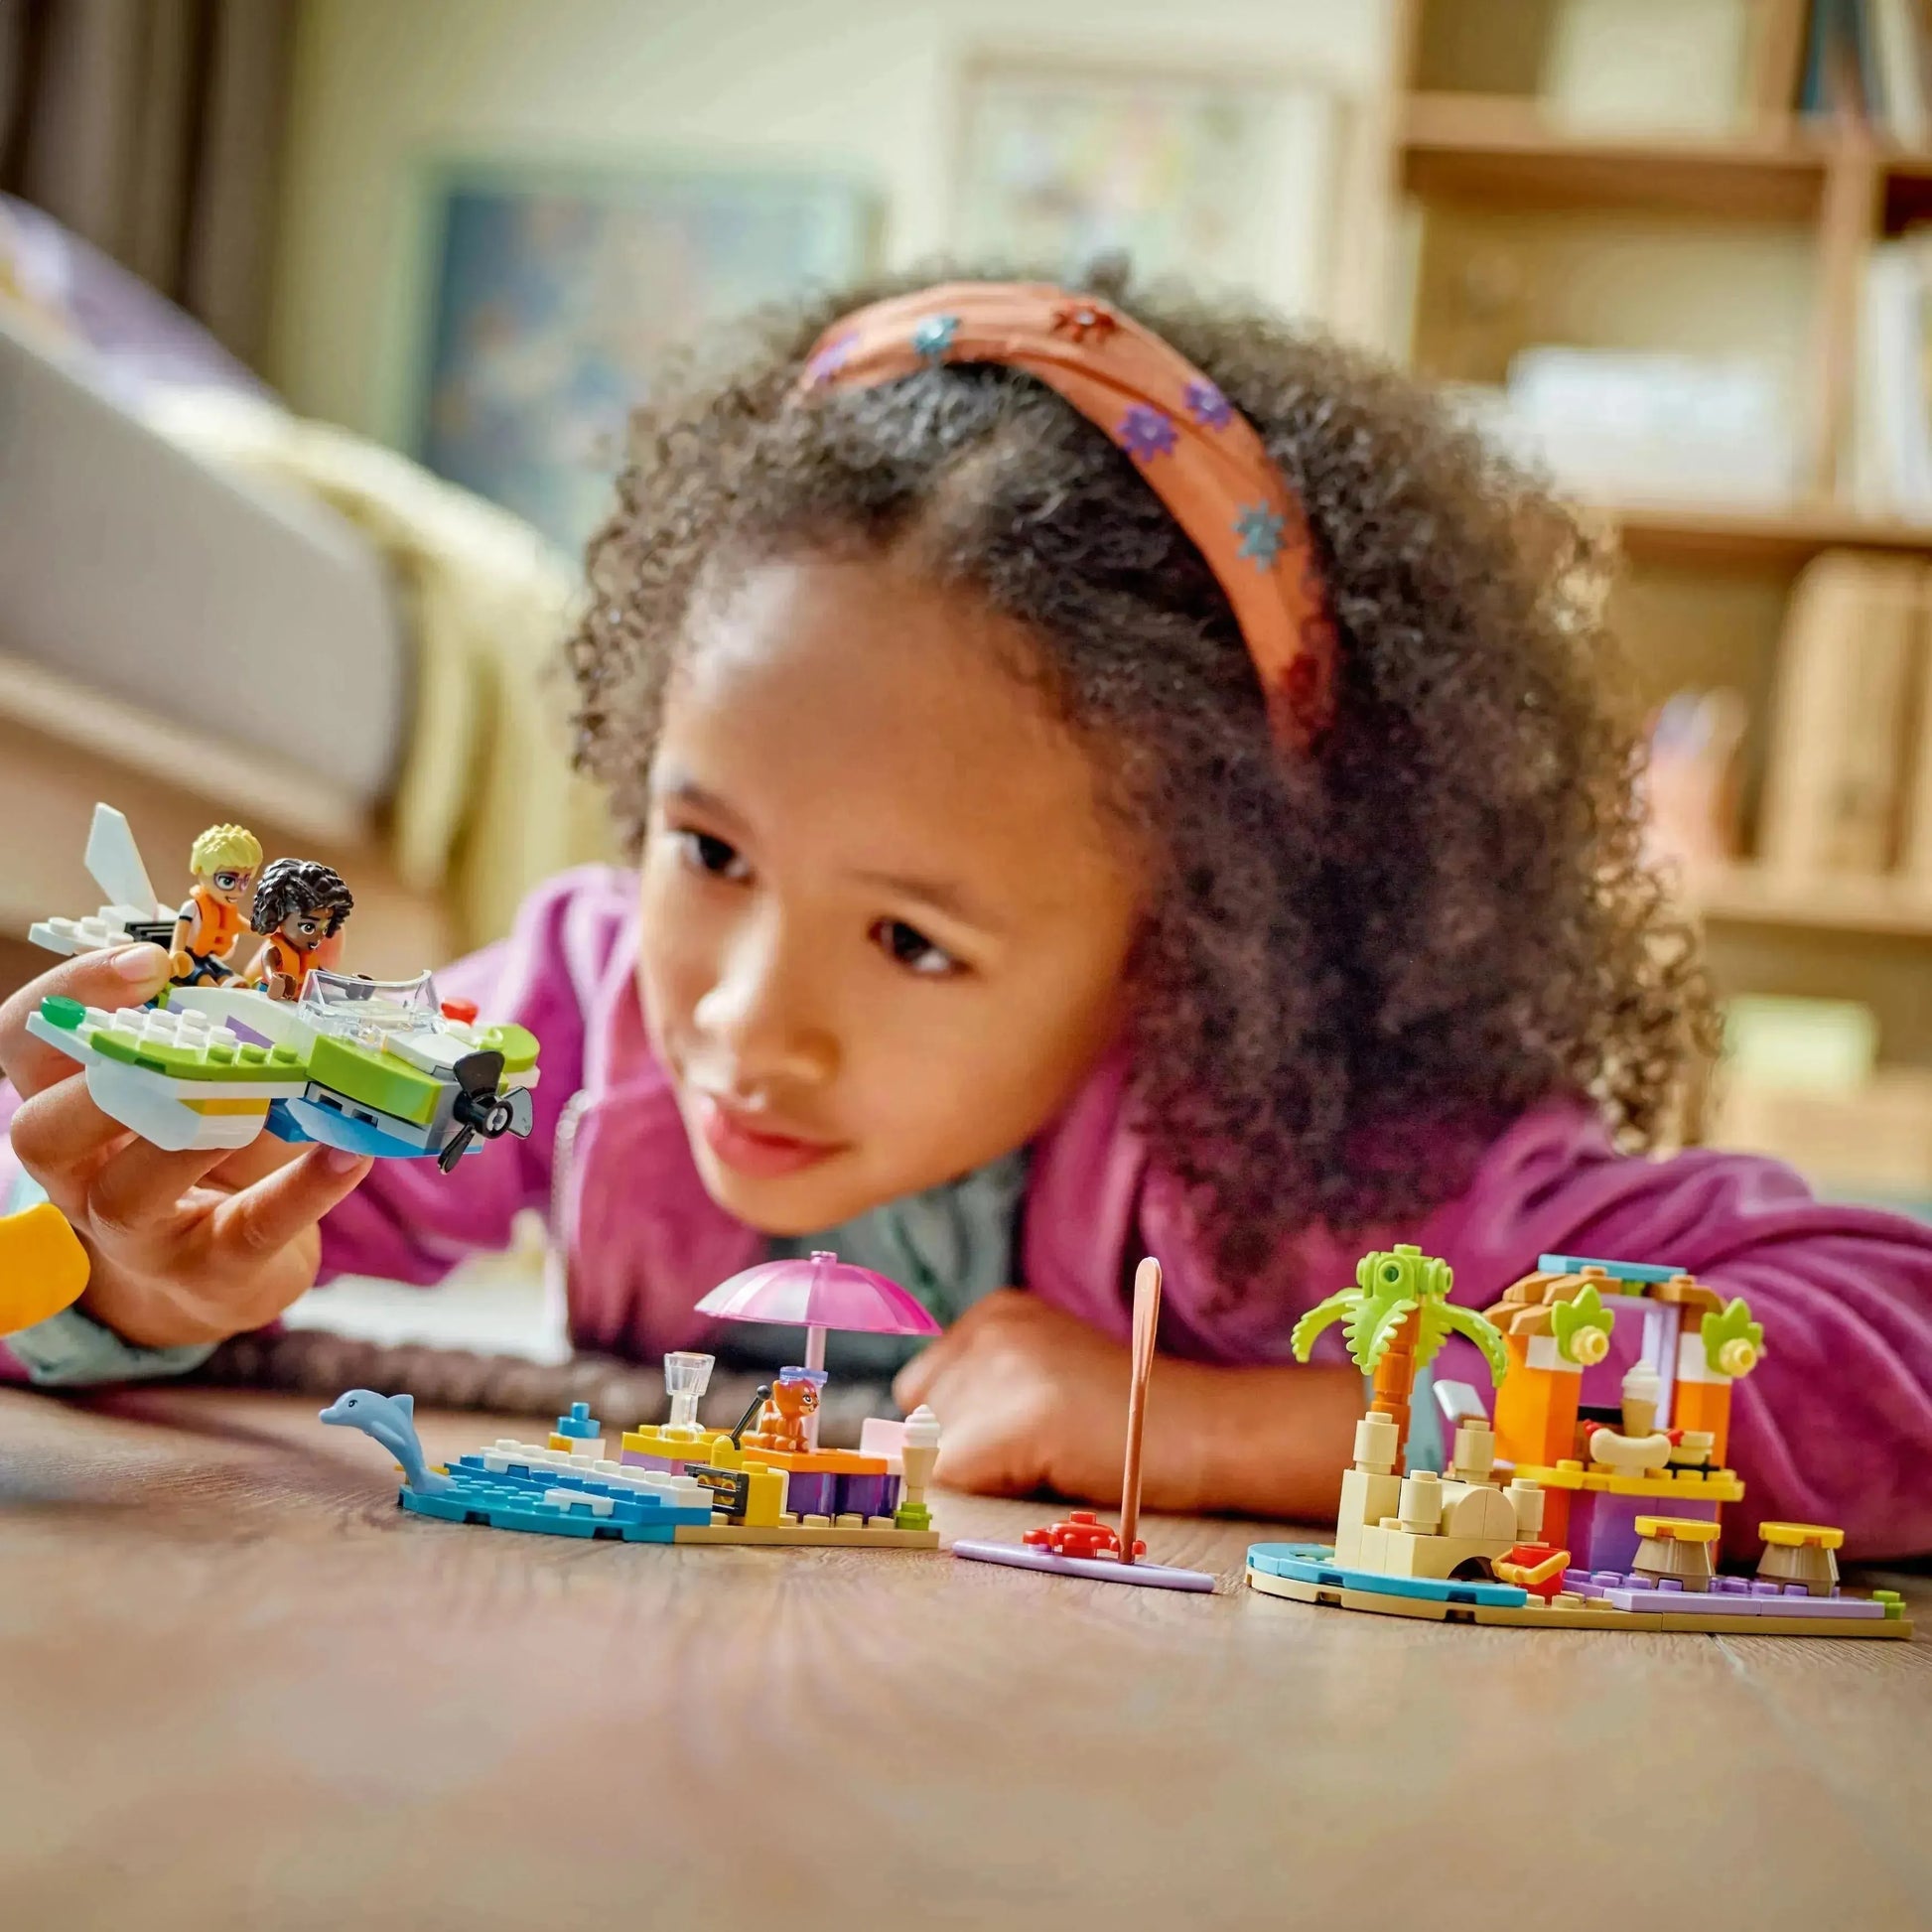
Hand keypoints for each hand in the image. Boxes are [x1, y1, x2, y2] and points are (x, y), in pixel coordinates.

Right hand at [0, 945, 372, 1348]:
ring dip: (196, 1134)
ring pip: (128, 1191)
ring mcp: (134, 1231)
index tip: (148, 960)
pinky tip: (349, 1152)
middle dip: (111, 1075)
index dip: (69, 998)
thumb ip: (259, 1011)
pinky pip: (248, 1229)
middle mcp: (81, 1171)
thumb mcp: (223, 1076)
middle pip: (43, 1127)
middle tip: (191, 1034)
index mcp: (69, 1101)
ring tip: (265, 1092)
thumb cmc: (215, 1152)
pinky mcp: (207, 1269)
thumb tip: (324, 939)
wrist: (225, 1273)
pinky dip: (302, 1189)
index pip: (26, 1042)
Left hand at [892, 1289, 1212, 1510]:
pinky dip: (995, 1495)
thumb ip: (976, 1395)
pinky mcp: (1015, 1419)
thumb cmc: (1125, 1420)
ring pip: (935, 1456)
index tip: (1021, 1437)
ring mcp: (1001, 1369)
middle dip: (966, 1450)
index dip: (962, 1430)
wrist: (1205, 1430)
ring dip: (983, 1475)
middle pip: (918, 1422)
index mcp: (992, 1312)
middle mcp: (987, 1327)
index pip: (919, 1392)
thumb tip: (883, 1451)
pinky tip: (1053, 1470)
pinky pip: (959, 1483)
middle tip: (1046, 1448)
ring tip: (1053, 1457)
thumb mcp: (1040, 1378)